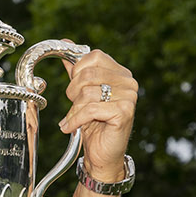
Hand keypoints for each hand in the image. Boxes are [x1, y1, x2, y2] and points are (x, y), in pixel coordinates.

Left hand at [56, 50, 137, 180]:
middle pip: (87, 74)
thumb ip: (76, 69)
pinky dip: (75, 120)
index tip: (74, 90)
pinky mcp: (124, 112)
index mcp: (120, 73)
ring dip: (74, 109)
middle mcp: (129, 82)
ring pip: (87, 93)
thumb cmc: (94, 124)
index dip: (77, 72)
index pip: (93, 56)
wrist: (103, 154)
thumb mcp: (82, 93)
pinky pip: (90, 109)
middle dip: (73, 92)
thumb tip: (66, 42)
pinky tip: (70, 128)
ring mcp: (129, 97)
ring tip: (74, 119)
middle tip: (74, 107)